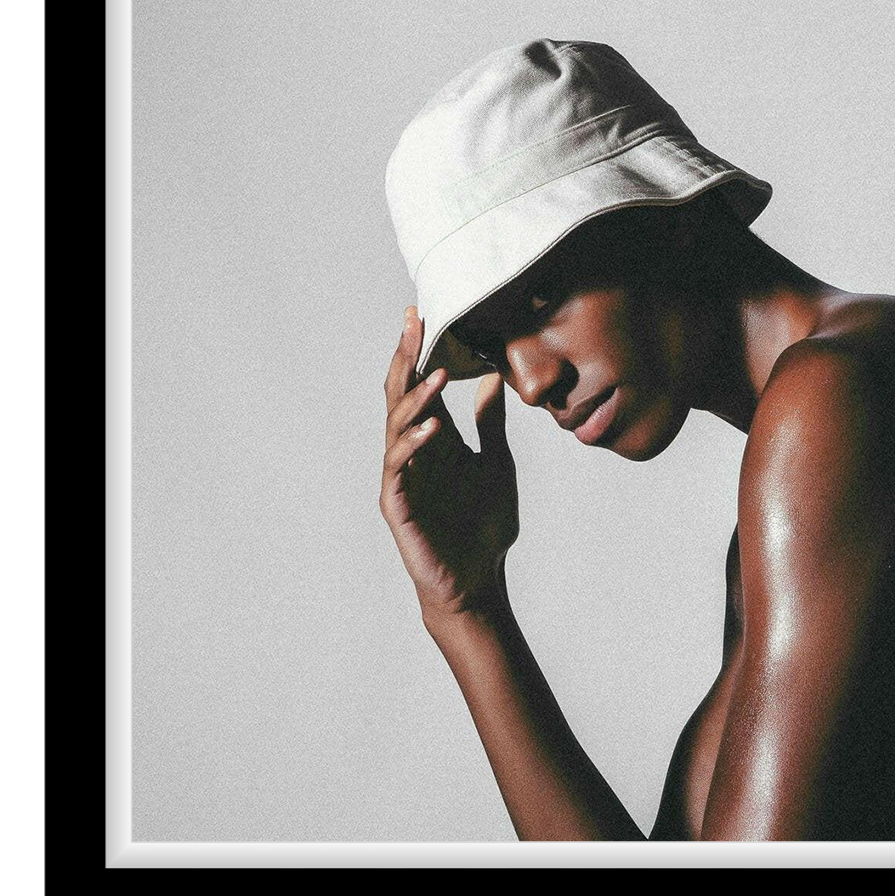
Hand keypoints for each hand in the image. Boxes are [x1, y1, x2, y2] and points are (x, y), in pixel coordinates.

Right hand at [380, 306, 518, 621]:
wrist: (479, 580)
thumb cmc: (483, 526)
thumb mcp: (497, 462)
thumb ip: (490, 422)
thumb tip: (493, 377)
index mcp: (435, 440)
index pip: (421, 386)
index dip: (421, 352)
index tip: (424, 315)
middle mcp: (413, 452)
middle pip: (402, 395)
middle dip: (407, 359)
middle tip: (414, 322)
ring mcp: (402, 478)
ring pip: (397, 426)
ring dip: (416, 399)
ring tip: (437, 374)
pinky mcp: (398, 505)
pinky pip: (400, 468)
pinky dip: (414, 445)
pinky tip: (433, 428)